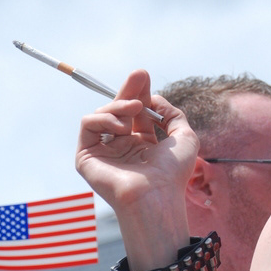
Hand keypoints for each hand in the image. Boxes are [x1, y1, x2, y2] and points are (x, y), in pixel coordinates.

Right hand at [76, 70, 197, 260]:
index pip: (136, 113)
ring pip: (102, 114)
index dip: (139, 93)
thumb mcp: (184, 137)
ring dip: (119, 106)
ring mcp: (104, 151)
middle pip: (118, 109)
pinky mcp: (86, 156)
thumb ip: (172, 114)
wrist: (156, 195)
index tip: (143, 76)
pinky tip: (122, 127)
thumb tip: (155, 99)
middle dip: (129, 90)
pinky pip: (87, 124)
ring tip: (135, 110)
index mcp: (142, 144)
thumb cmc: (173, 173)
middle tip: (139, 74)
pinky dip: (104, 118)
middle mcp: (121, 147)